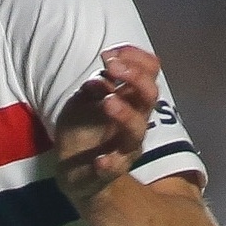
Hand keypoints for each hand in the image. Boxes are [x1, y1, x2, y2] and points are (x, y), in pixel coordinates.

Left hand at [50, 44, 158, 212]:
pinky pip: (114, 168)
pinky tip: (100, 160)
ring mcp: (124, 148)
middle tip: (111, 66)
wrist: (75, 172)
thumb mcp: (84, 101)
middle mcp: (136, 122)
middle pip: (149, 95)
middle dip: (135, 76)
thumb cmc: (83, 130)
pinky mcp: (108, 171)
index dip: (135, 58)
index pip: (149, 72)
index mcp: (132, 100)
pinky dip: (108, 163)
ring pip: (137, 130)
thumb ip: (96, 86)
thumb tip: (101, 75)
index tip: (110, 53)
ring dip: (124, 113)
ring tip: (108, 102)